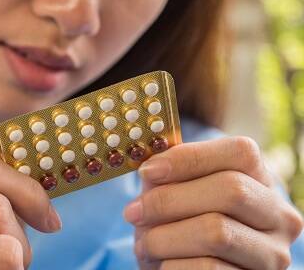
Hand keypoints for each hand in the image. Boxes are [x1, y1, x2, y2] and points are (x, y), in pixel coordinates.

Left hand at [123, 136, 303, 269]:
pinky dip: (172, 265)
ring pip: (218, 233)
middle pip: (231, 189)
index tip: (147, 172)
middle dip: (170, 200)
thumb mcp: (174, 194)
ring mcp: (272, 254)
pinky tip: (163, 264)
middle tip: (133, 212)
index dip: (190, 158)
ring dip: (165, 238)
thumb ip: (168, 174)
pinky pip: (208, 269)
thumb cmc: (178, 226)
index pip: (239, 152)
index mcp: (260, 180)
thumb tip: (151, 166)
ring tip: (145, 244)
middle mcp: (278, 216)